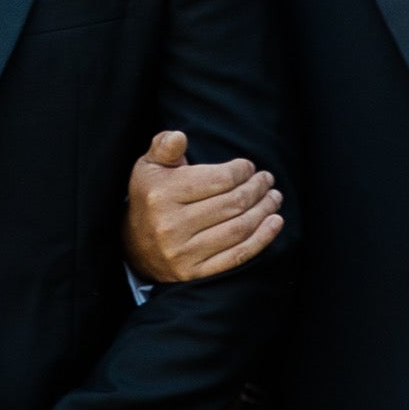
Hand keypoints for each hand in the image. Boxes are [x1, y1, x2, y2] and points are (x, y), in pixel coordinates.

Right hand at [123, 130, 281, 283]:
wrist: (134, 246)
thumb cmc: (150, 198)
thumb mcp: (149, 167)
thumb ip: (165, 146)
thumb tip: (179, 136)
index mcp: (161, 194)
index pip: (218, 180)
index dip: (242, 171)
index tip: (249, 168)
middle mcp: (171, 225)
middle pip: (232, 204)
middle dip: (257, 189)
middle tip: (267, 180)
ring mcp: (183, 253)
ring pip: (238, 229)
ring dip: (264, 211)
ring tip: (274, 198)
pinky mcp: (195, 273)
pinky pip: (237, 256)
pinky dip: (262, 239)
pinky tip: (275, 222)